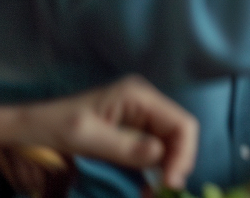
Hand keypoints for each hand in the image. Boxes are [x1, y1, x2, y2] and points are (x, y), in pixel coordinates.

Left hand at [1, 76, 196, 189]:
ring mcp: (141, 117)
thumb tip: (160, 155)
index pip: (181, 123)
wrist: (31, 128)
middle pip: (179, 134)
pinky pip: (154, 150)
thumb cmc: (54, 127)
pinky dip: (154, 170)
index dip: (183, 153)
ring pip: (170, 145)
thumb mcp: (86, 138)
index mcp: (139, 96)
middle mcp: (146, 103)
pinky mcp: (133, 131)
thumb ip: (124, 147)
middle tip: (162, 192)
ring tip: (152, 192)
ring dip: (166, 169)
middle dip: (176, 163)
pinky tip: (145, 185)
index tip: (170, 182)